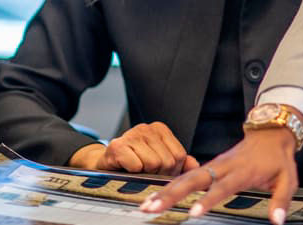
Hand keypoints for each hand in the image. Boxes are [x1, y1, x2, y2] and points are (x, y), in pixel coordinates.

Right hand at [68, 122, 198, 175]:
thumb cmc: (136, 164)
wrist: (107, 165)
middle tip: (145, 172)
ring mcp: (131, 134)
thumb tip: (195, 165)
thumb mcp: (161, 161)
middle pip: (167, 161)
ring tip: (136, 170)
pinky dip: (132, 172)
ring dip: (144, 173)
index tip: (160, 171)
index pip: (180, 155)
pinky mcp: (117, 145)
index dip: (172, 170)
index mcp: (160, 129)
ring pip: (152, 164)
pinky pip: (136, 166)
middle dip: (158, 173)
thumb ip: (181, 162)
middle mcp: (147, 128)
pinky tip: (126, 168)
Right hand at [142, 127, 297, 224]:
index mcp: (242, 170)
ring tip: (147, 205)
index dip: (208, 200)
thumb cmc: (277, 157)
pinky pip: (187, 176)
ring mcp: (214, 164)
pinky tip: (157, 196)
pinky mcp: (209, 165)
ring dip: (165, 191)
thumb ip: (281, 200)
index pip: (222, 187)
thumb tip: (277, 219)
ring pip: (185, 177)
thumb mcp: (288, 179)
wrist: (270, 133)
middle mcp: (223, 165)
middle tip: (154, 207)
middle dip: (172, 194)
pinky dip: (170, 186)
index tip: (194, 212)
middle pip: (193, 180)